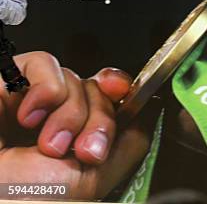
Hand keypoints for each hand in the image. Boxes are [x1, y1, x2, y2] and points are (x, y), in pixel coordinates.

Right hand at [0, 52, 150, 198]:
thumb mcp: (93, 177)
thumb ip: (127, 144)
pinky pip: (42, 63)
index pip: (105, 97)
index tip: (124, 92)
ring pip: (73, 77)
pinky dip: (46, 88)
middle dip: (96, 119)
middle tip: (81, 149)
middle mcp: (53, 117)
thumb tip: (147, 115)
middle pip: (95, 88)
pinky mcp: (4, 81)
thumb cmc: (27, 198)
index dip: (119, 89)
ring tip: (48, 143)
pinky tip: (30, 116)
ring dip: (70, 111)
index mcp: (74, 137)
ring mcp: (27, 99)